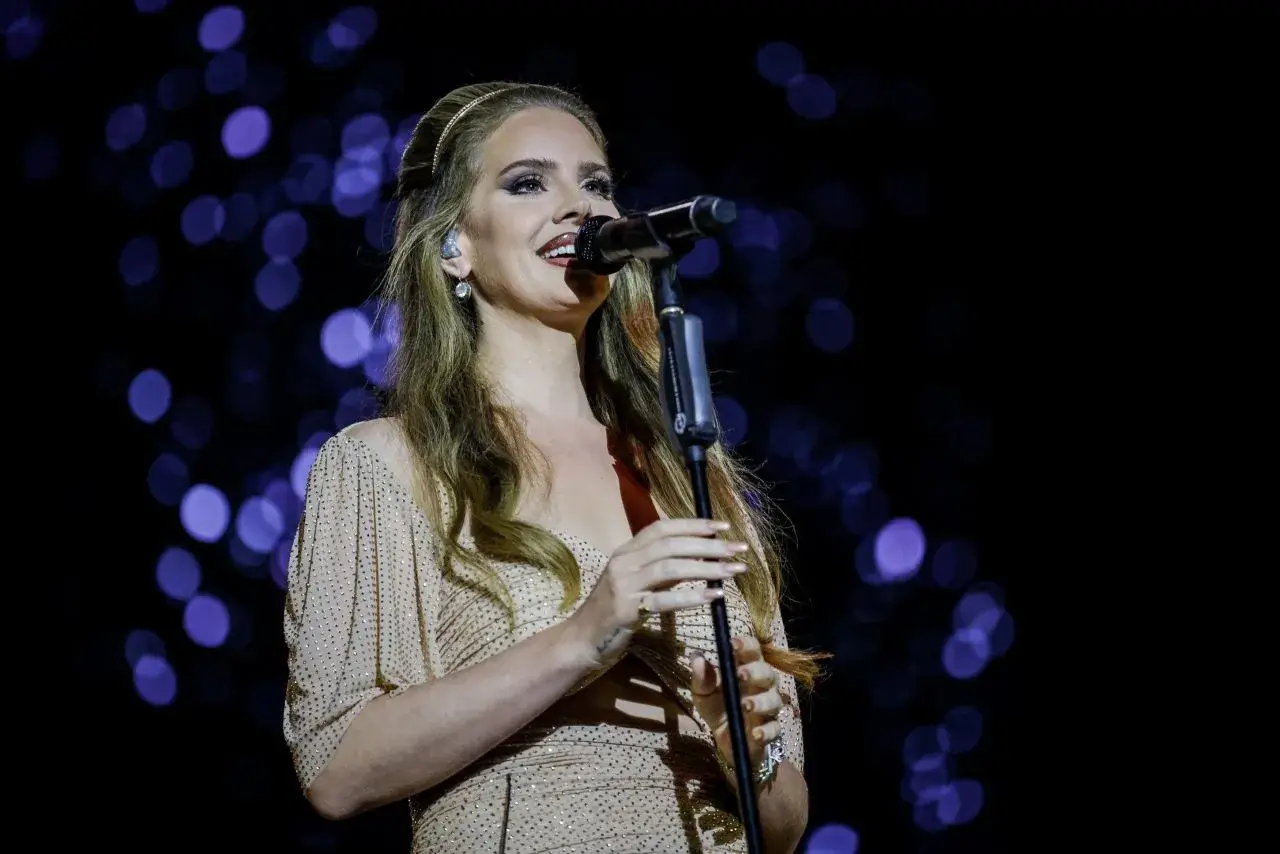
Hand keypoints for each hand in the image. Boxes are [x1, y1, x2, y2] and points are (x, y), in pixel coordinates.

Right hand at [567, 518, 749, 667]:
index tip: (723, 527)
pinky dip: (692, 597)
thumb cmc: (612, 611)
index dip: (694, 525)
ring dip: (706, 567)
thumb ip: (660, 570)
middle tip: (739, 549)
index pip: (662, 528)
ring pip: (669, 568)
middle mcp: (623, 563)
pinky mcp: (626, 610)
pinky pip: (664, 600)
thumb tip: (697, 558)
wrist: (581, 640)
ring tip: (733, 571)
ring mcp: (623, 585)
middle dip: (708, 544)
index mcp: (626, 552)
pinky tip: (714, 596)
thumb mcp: (635, 583)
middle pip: (670, 545)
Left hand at [690, 636, 782, 772]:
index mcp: (747, 669)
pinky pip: (774, 729)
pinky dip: (766, 731)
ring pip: (774, 700)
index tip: (733, 644)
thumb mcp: (703, 693)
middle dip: (756, 672)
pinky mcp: (770, 730)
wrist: (725, 739)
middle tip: (741, 674)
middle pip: (767, 673)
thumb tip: (696, 657)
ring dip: (761, 702)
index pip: (752, 650)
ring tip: (746, 705)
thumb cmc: (718, 708)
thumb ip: (701, 678)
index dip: (745, 645)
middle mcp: (762, 685)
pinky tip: (755, 733)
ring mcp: (768, 708)